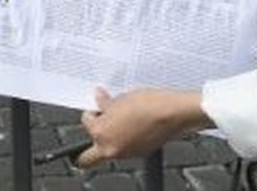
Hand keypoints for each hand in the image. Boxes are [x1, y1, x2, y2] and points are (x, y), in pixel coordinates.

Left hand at [77, 86, 209, 167]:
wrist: (170, 113)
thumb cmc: (147, 105)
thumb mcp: (120, 99)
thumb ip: (105, 103)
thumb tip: (100, 99)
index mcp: (100, 134)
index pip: (86, 122)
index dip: (92, 112)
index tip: (99, 107)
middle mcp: (110, 149)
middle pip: (87, 157)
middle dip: (87, 146)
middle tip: (96, 129)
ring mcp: (125, 154)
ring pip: (108, 151)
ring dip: (110, 138)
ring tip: (121, 121)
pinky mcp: (139, 154)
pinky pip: (124, 149)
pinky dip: (125, 140)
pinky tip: (133, 125)